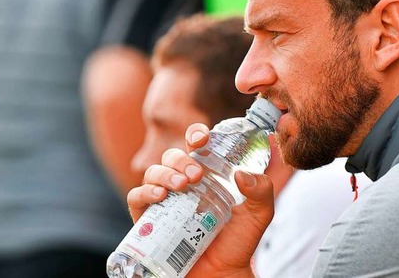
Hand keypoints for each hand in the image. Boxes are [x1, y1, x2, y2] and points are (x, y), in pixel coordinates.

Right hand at [127, 124, 274, 277]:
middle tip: (196, 175)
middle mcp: (183, 183)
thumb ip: (262, 190)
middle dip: (181, 159)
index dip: (196, 135)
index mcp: (207, 175)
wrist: (221, 274)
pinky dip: (145, 192)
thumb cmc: (237, 243)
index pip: (197, 146)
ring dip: (165, 173)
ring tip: (181, 186)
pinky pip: (136, 197)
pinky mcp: (149, 219)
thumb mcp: (259, 214)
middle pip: (172, 156)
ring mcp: (165, 200)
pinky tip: (160, 196)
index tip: (203, 139)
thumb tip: (243, 173)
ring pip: (153, 172)